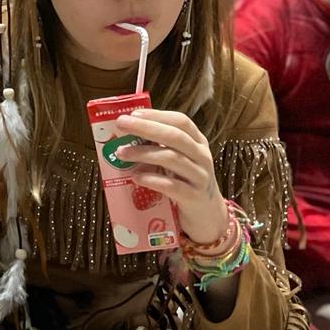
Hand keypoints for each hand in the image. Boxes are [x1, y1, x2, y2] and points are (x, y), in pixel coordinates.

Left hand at [112, 109, 224, 242]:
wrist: (208, 215)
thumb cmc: (186, 182)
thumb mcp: (179, 160)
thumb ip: (161, 146)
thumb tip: (126, 133)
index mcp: (198, 142)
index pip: (181, 121)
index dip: (157, 115)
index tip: (133, 113)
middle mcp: (202, 156)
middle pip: (175, 136)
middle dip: (146, 128)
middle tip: (121, 125)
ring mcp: (200, 177)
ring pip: (172, 158)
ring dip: (143, 153)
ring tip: (121, 153)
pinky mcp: (194, 198)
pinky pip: (171, 186)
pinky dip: (151, 179)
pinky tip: (136, 177)